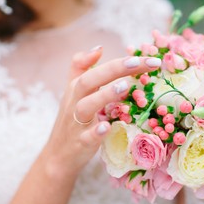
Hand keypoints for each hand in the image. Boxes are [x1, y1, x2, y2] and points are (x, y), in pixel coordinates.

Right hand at [42, 47, 161, 175]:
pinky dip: (95, 132)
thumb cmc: (71, 121)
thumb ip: (81, 68)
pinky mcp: (79, 143)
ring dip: (104, 95)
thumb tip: (98, 48)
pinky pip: (86, 137)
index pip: (96, 69)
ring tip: (124, 86)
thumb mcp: (72, 93)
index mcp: (77, 89)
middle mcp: (75, 102)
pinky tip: (107, 127)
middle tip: (138, 62)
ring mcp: (76, 123)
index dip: (118, 61)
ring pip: (86, 106)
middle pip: (89, 80)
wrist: (57, 156)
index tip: (145, 57)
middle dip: (113, 69)